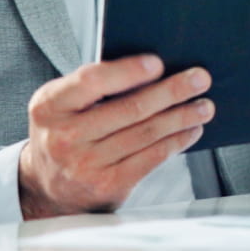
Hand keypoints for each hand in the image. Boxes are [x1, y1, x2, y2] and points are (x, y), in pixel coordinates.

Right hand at [19, 55, 213, 219]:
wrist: (46, 186)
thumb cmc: (63, 131)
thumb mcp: (62, 103)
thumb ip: (93, 86)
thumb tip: (152, 69)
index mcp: (50, 105)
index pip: (92, 81)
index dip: (128, 71)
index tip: (158, 64)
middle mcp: (64, 136)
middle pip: (129, 108)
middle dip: (171, 91)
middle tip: (199, 79)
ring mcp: (85, 165)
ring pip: (145, 134)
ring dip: (181, 117)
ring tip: (203, 105)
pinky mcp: (107, 186)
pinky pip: (150, 158)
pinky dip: (175, 142)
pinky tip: (190, 130)